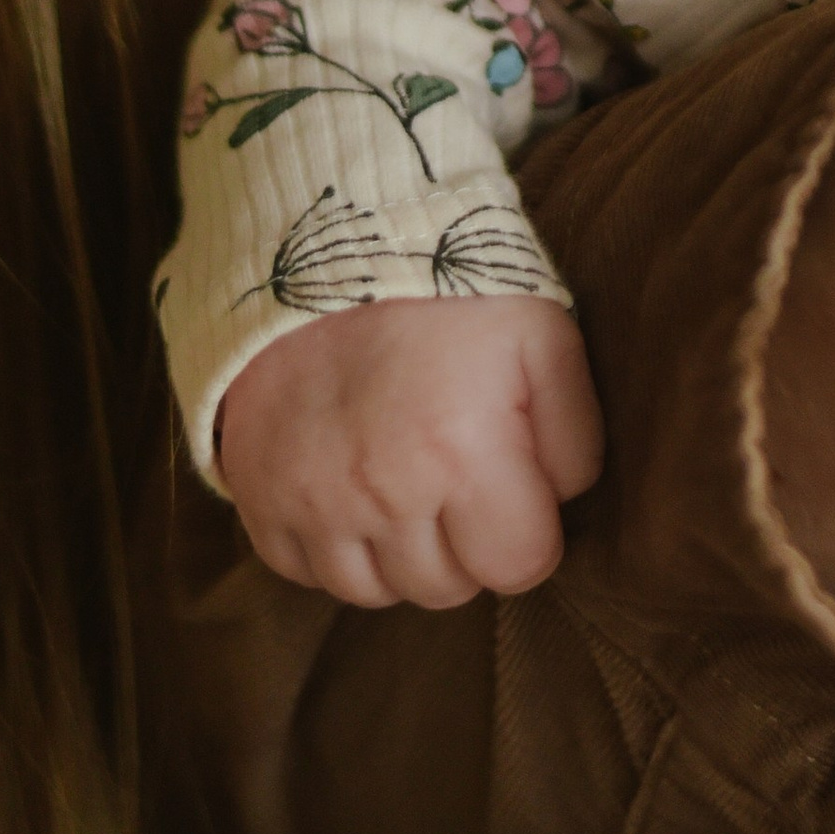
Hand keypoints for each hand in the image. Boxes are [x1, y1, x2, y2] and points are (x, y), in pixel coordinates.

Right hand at [215, 293, 603, 607]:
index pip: (520, 567)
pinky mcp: (259, 499)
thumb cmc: (449, 289)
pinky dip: (334, 547)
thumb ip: (575, 435)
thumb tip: (562, 504)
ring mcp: (311, 503)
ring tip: (408, 482)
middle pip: (447, 588)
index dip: (529, 532)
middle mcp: (381, 493)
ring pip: (376, 592)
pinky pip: (307, 574)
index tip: (518, 490)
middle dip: (467, 544)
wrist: (327, 241)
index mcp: (461, 453)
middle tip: (462, 478)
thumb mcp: (544, 336)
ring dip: (401, 553)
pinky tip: (354, 490)